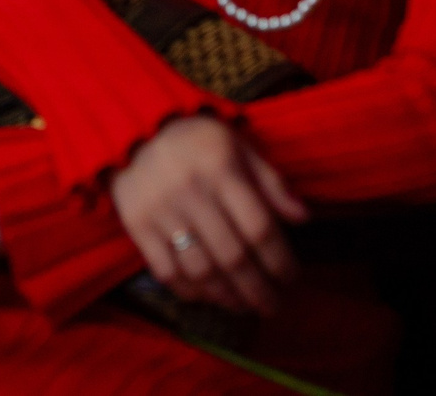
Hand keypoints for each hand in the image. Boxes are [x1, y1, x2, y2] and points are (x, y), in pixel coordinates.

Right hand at [108, 115, 306, 315]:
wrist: (131, 129)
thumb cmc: (194, 139)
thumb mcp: (237, 146)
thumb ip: (271, 181)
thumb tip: (304, 218)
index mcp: (221, 168)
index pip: (258, 227)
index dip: (280, 260)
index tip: (291, 278)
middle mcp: (190, 191)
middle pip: (232, 256)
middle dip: (258, 289)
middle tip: (273, 307)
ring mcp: (160, 210)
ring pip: (200, 269)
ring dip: (227, 297)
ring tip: (245, 307)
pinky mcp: (136, 224)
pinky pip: (166, 270)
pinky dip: (189, 291)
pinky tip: (207, 297)